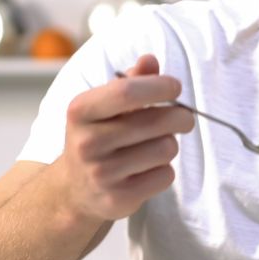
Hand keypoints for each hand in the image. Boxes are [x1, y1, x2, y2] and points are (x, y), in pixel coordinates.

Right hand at [55, 54, 195, 221]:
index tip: (175, 87)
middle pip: (156, 122)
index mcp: (81, 111)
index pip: (127, 92)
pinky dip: (164, 170)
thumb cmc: (98, 136)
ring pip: (165, 149)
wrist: (74, 189)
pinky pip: (165, 176)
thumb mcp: (105, 105)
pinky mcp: (118, 199)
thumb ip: (130, 81)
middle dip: (180, 116)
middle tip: (184, 118)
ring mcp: (101, 174)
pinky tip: (148, 169)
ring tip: (155, 145)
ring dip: (170, 145)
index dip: (159, 87)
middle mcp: (87, 143)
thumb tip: (150, 60)